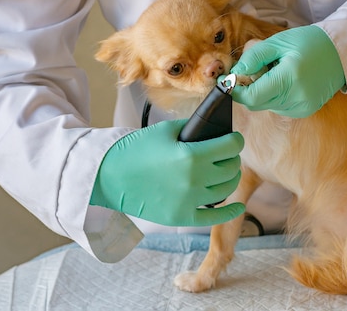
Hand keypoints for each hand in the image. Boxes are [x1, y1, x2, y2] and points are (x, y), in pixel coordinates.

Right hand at [90, 119, 244, 226]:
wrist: (109, 176)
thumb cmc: (135, 150)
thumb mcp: (166, 131)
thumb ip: (193, 129)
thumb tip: (215, 131)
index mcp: (192, 155)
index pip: (230, 147)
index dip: (235, 141)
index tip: (234, 140)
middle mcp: (194, 180)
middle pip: (230, 168)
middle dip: (232, 158)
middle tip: (226, 155)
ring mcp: (188, 201)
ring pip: (226, 190)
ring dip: (229, 179)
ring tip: (224, 172)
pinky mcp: (181, 217)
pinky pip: (214, 217)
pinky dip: (230, 211)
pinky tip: (238, 205)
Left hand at [230, 25, 344, 117]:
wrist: (340, 52)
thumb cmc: (309, 42)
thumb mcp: (278, 42)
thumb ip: (254, 57)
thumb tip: (236, 73)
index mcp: (289, 78)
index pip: (252, 97)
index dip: (236, 91)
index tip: (231, 80)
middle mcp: (296, 97)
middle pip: (257, 103)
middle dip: (249, 89)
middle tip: (256, 70)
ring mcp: (302, 107)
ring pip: (267, 105)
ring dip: (263, 91)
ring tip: (276, 72)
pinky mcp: (306, 110)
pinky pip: (279, 107)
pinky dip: (275, 95)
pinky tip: (287, 80)